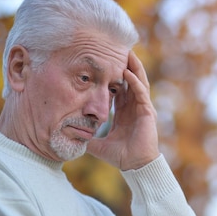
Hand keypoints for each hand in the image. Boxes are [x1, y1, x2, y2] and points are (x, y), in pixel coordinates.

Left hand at [87, 51, 159, 170]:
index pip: (119, 89)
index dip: (113, 76)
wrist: (135, 165)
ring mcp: (142, 108)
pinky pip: (140, 92)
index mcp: (124, 113)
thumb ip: (86, 137)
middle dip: (125, 65)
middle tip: (116, 50)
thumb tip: (69, 136)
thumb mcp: (98, 144)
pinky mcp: (147, 112)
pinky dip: (134, 82)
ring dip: (133, 67)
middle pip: (130, 80)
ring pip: (138, 82)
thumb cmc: (120, 156)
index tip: (104, 63)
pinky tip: (126, 72)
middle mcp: (134, 107)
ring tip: (126, 52)